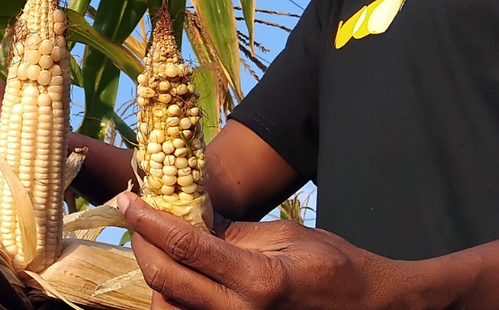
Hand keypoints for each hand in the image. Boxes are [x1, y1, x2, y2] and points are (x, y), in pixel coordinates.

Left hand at [117, 191, 402, 309]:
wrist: (372, 308)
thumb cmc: (334, 267)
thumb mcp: (284, 237)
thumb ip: (230, 233)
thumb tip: (181, 217)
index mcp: (259, 281)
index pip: (185, 247)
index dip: (148, 222)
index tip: (127, 200)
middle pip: (164, 281)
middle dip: (142, 246)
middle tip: (135, 219)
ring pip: (169, 307)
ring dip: (154, 274)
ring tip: (155, 243)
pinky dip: (173, 295)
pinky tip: (175, 272)